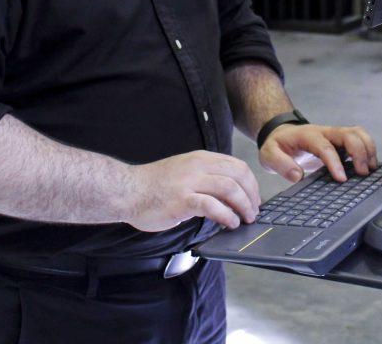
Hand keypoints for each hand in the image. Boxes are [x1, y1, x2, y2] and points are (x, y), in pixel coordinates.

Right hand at [123, 150, 260, 231]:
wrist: (127, 191)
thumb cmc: (153, 186)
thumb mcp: (183, 172)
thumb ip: (204, 178)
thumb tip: (229, 193)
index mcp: (200, 159)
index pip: (237, 165)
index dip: (251, 183)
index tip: (255, 198)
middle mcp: (197, 166)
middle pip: (238, 175)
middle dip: (252, 195)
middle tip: (254, 211)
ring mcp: (189, 182)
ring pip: (229, 188)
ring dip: (243, 205)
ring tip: (245, 219)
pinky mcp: (182, 200)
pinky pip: (213, 206)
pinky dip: (226, 216)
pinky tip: (229, 224)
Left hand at [259, 123, 377, 182]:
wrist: (281, 135)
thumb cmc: (277, 145)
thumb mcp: (268, 155)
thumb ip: (280, 164)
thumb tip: (297, 175)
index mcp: (307, 135)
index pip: (325, 146)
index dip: (335, 162)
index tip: (342, 179)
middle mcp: (324, 132)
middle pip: (349, 134)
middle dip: (359, 152)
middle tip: (363, 174)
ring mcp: (334, 135)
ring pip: (358, 133)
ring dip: (368, 149)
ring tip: (370, 170)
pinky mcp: (341, 140)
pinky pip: (359, 139)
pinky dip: (368, 150)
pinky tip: (370, 166)